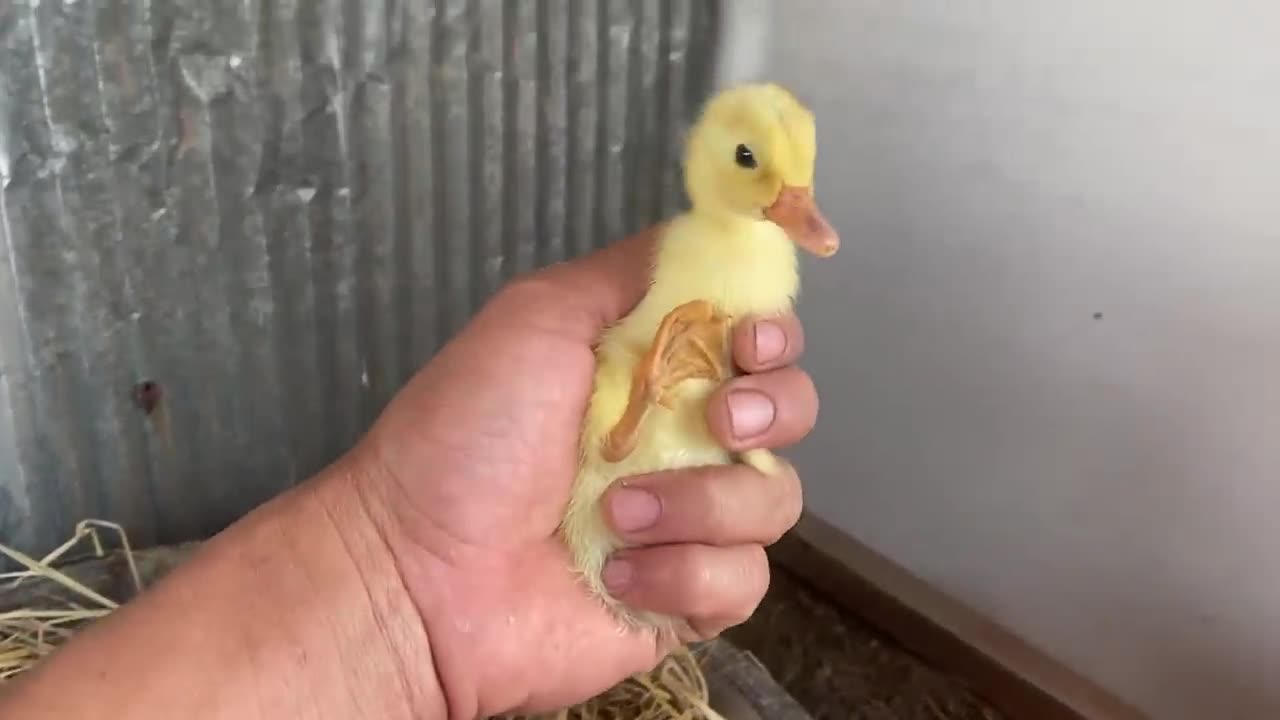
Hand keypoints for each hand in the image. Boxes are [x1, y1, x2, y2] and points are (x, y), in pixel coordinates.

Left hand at [352, 227, 819, 716]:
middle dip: (772, 407)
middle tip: (717, 420)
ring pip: (772, 500)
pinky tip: (617, 574)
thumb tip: (705, 239)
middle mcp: (681, 441)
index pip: (755, 341)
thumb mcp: (537, 317)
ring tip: (617, 513)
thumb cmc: (468, 435)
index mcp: (653, 372)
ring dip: (702, 502)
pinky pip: (742, 580)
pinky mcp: (688, 600)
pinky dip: (684, 574)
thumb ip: (630, 274)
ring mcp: (689, 524)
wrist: (420, 569)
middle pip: (788, 411)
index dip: (772, 334)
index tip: (751, 340)